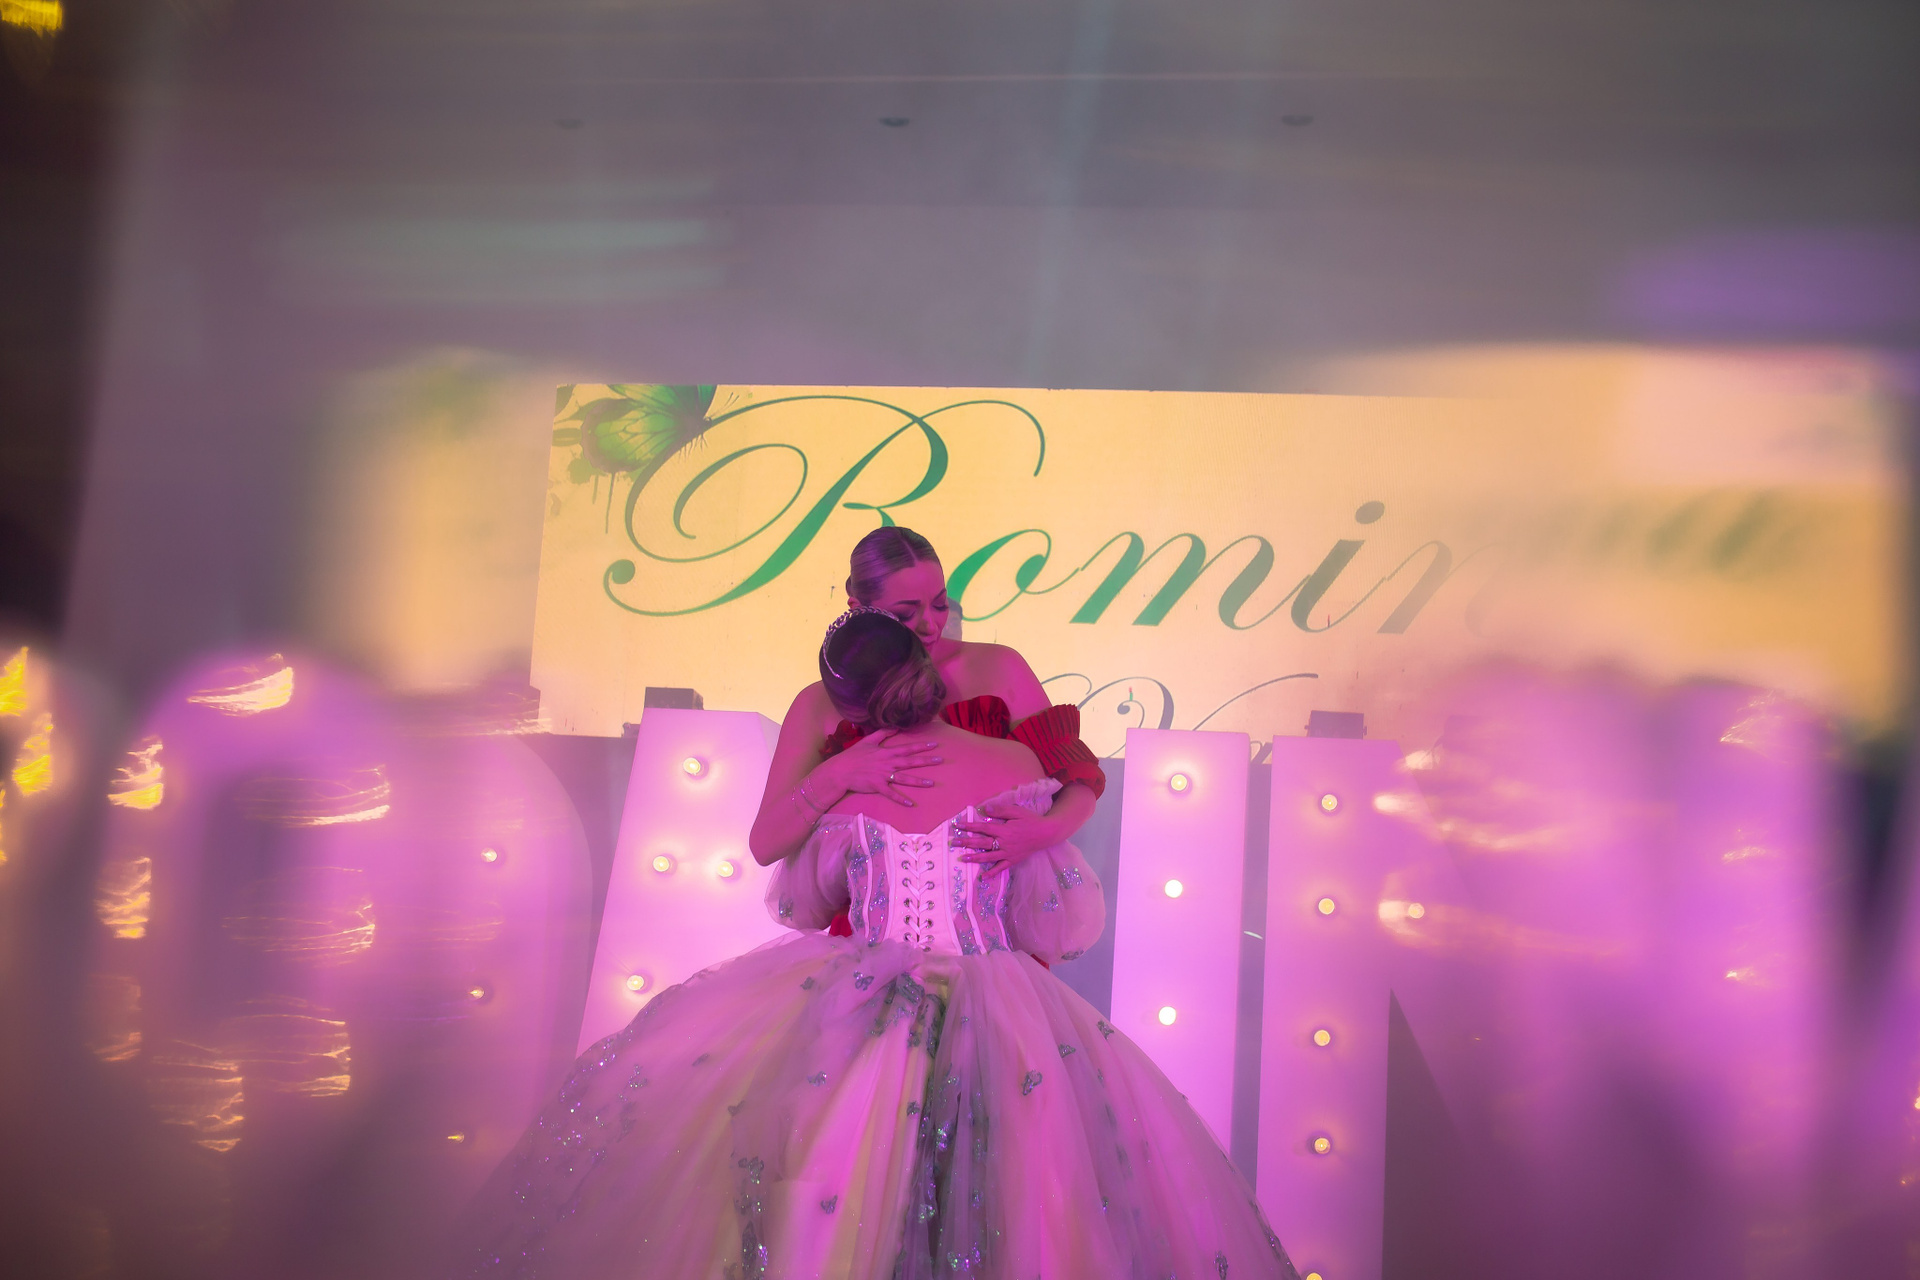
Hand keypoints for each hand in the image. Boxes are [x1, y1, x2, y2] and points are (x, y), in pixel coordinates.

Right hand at [818, 730, 941, 806]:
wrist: (840, 770)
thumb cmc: (853, 755)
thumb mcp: (867, 741)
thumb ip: (882, 733)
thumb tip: (895, 726)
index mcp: (886, 752)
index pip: (907, 748)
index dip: (921, 746)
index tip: (934, 744)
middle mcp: (887, 763)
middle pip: (909, 762)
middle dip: (925, 761)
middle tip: (940, 760)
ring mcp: (883, 776)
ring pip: (904, 778)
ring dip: (918, 781)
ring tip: (931, 783)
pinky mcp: (877, 786)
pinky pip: (891, 794)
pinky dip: (900, 799)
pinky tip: (910, 803)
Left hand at [954, 798, 1061, 873]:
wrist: (1045, 834)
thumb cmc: (1030, 820)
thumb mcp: (1016, 811)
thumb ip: (1000, 811)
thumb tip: (985, 810)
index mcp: (1003, 830)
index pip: (982, 828)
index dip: (969, 826)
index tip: (958, 826)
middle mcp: (1003, 843)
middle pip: (981, 843)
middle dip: (966, 842)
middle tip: (954, 843)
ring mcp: (1008, 853)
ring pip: (988, 856)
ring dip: (975, 857)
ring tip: (963, 858)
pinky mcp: (1013, 860)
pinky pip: (1001, 867)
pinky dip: (992, 873)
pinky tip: (984, 877)